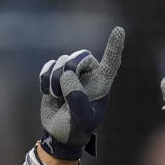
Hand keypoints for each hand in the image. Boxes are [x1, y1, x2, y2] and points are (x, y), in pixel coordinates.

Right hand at [39, 26, 124, 159]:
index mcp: (102, 84)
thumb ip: (77, 98)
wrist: (59, 133)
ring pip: (62, 61)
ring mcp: (72, 73)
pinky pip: (48, 66)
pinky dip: (45, 80)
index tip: (119, 31)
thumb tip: (68, 75)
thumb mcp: (82, 119)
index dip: (114, 47)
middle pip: (81, 55)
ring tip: (58, 97)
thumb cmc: (76, 128)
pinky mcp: (55, 74)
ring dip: (55, 81)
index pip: (111, 62)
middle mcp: (89, 74)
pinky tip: (48, 93)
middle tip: (63, 91)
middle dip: (70, 70)